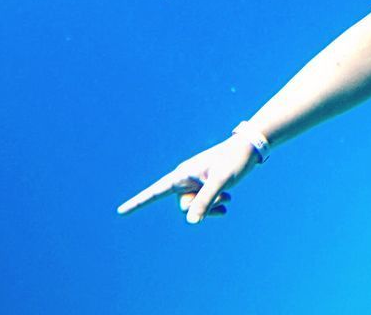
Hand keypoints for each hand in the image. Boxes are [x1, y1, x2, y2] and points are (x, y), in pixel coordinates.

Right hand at [117, 135, 257, 224]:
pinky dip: (215, 207)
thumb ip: (206, 200)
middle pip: (184, 207)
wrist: (249, 149)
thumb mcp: (221, 180)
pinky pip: (203, 207)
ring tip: (227, 195)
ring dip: (211, 206)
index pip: (155, 192)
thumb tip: (191, 222)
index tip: (120, 211)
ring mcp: (195, 185)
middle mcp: (185, 180)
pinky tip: (227, 202)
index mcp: (182, 175)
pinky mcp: (204, 188)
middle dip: (202, 206)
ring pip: (194, 209)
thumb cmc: (234, 160)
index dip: (137, 202)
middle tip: (222, 193)